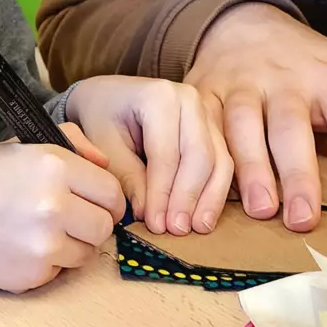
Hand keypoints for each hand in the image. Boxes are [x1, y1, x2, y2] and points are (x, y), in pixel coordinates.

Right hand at [0, 141, 123, 292]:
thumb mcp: (17, 148)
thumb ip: (69, 146)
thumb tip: (103, 164)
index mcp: (53, 166)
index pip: (111, 191)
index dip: (107, 199)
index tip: (96, 202)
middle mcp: (55, 205)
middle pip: (105, 226)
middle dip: (93, 223)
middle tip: (71, 220)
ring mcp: (44, 245)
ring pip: (87, 253)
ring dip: (73, 246)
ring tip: (41, 233)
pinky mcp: (32, 276)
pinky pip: (59, 272)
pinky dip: (48, 264)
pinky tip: (20, 248)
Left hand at [66, 75, 229, 236]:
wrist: (110, 96)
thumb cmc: (103, 118)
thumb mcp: (103, 145)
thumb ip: (127, 177)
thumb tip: (151, 217)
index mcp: (159, 97)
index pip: (166, 154)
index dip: (162, 194)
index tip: (155, 225)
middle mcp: (190, 100)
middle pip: (199, 156)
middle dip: (188, 198)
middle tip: (176, 230)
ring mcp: (207, 112)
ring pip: (219, 161)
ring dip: (209, 199)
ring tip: (195, 228)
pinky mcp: (214, 128)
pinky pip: (223, 162)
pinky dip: (215, 192)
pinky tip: (204, 216)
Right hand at [186, 3, 326, 231]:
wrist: (245, 25)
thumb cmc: (313, 65)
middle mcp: (285, 79)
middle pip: (292, 127)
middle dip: (299, 173)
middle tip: (305, 220)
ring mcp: (241, 86)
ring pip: (242, 126)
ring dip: (251, 168)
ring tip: (262, 209)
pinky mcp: (203, 95)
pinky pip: (203, 129)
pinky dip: (204, 160)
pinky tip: (209, 192)